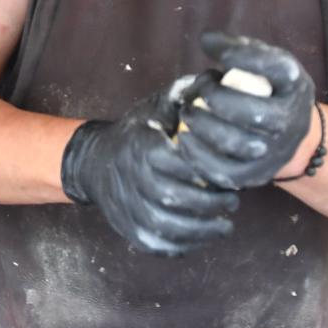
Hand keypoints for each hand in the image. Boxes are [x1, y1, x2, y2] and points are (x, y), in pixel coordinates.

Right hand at [60, 92, 238, 255]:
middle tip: (232, 201)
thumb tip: (214, 81)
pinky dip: (183, 246)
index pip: (184, 165)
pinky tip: (202, 238)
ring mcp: (128, 207)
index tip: (232, 174)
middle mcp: (134, 179)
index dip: (212, 172)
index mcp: (145, 149)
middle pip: (178, 198)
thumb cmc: (136, 134)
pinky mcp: (128, 229)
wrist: (95, 163)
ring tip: (225, 225)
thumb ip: (184, 99)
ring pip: (169, 226)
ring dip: (202, 229)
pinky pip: (157, 244)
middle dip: (211, 203)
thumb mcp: (156, 109)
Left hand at [176, 32, 316, 188]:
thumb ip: (239, 48)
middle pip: (252, 113)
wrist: (290, 136)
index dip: (243, 56)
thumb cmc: (269, 91)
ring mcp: (275, 152)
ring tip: (189, 112)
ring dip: (203, 125)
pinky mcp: (256, 175)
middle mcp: (291, 121)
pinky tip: (186, 138)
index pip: (276, 68)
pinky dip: (198, 156)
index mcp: (296, 86)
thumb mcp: (266, 64)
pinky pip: (224, 171)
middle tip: (200, 91)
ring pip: (236, 143)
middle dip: (216, 98)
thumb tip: (206, 39)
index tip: (218, 54)